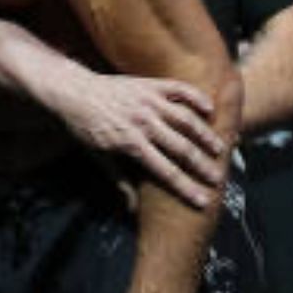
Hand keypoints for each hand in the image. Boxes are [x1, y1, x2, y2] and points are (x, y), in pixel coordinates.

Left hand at [48, 73, 226, 208]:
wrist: (72, 91)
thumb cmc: (84, 127)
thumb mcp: (97, 155)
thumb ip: (119, 180)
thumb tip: (133, 208)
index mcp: (130, 142)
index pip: (164, 170)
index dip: (185, 187)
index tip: (203, 201)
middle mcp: (142, 122)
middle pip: (180, 147)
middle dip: (202, 166)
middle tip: (220, 179)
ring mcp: (147, 101)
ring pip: (185, 119)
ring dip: (205, 134)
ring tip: (221, 148)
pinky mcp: (149, 84)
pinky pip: (179, 89)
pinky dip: (196, 97)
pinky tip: (209, 109)